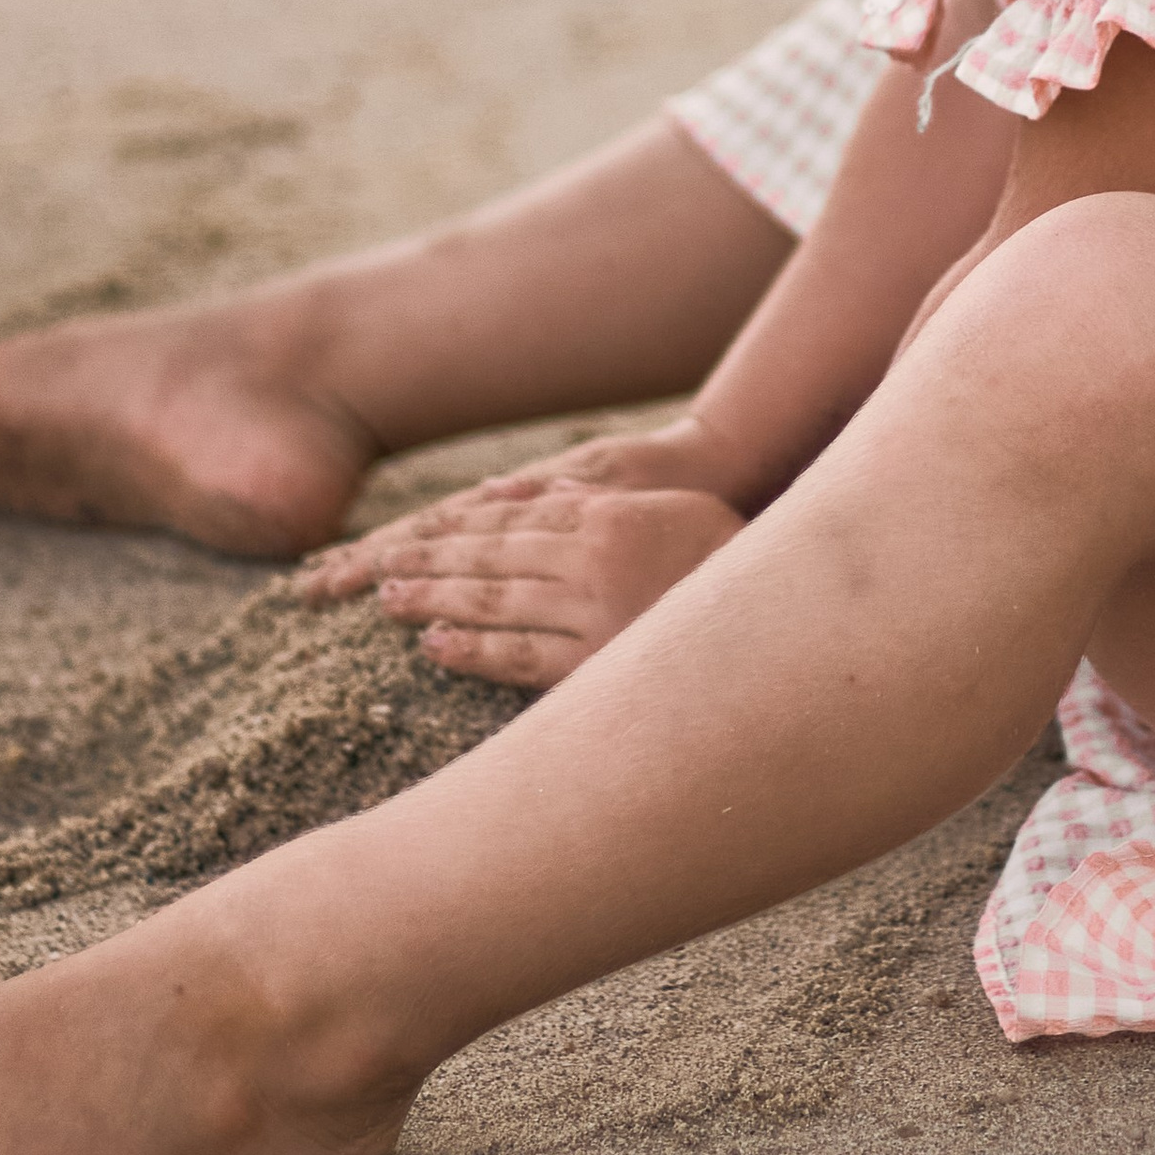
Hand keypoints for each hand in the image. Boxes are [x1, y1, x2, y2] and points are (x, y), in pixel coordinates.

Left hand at [293, 419, 751, 688]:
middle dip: (423, 561)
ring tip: (389, 601)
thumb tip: (536, 489)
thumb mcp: (664, 506)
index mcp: (602, 516)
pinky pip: (524, 658)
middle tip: (368, 568)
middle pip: (486, 557)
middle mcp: (590, 559)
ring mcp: (593, 613)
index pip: (504, 519)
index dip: (447, 528)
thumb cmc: (724, 549)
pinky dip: (475, 652)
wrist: (787, 608)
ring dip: (435, 601)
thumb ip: (595, 500)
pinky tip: (435, 648)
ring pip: (494, 602)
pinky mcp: (602, 664)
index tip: (399, 537)